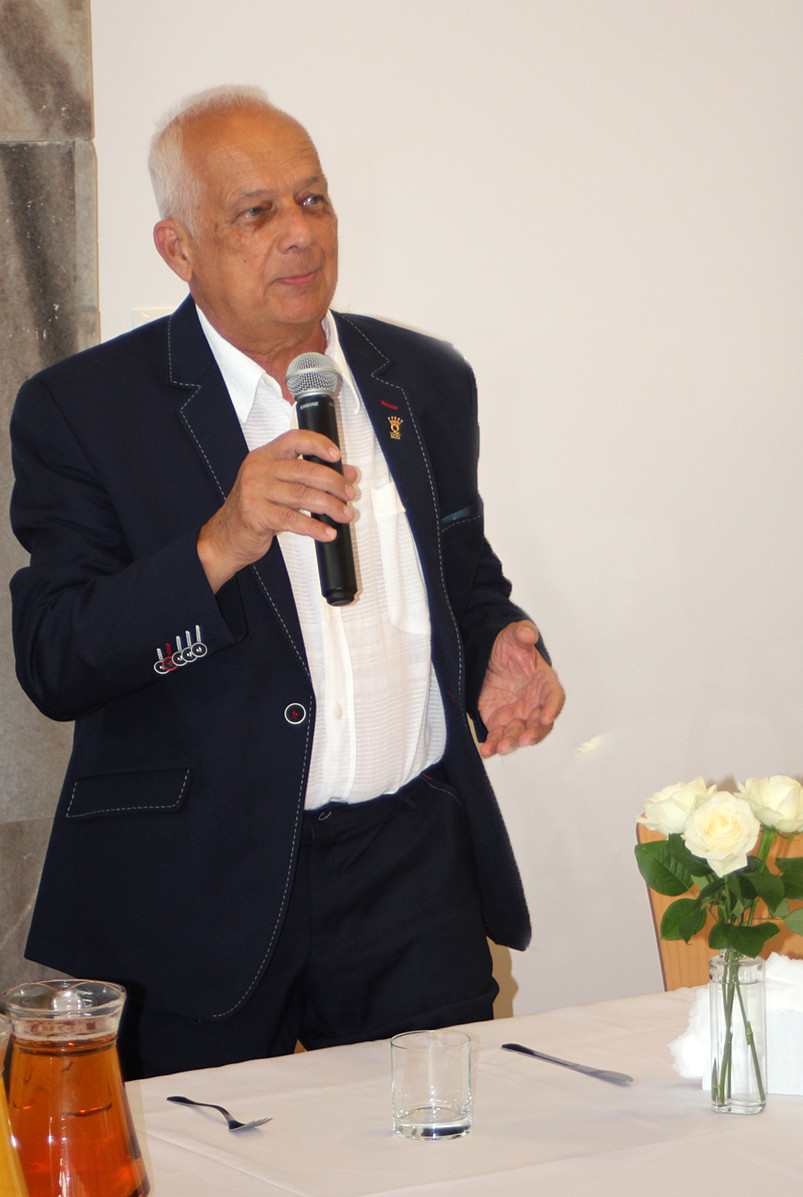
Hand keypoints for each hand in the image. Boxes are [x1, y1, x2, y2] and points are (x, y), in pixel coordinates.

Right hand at [197, 429, 356, 591]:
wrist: (227, 535)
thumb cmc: (256, 509)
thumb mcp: (280, 487)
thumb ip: (310, 478)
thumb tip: (347, 475)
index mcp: (265, 456)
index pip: (294, 439)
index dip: (318, 444)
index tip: (337, 455)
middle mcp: (258, 469)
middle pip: (303, 470)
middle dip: (333, 482)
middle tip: (349, 494)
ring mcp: (254, 491)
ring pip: (301, 495)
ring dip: (329, 506)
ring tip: (345, 514)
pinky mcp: (256, 514)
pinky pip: (292, 519)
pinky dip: (314, 527)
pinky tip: (327, 532)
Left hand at [477, 620, 564, 757]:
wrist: (488, 657)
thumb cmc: (509, 647)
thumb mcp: (513, 635)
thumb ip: (522, 634)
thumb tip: (527, 633)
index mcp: (544, 683)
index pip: (554, 697)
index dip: (552, 708)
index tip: (546, 716)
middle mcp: (534, 704)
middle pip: (540, 724)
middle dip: (534, 734)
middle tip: (525, 739)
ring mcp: (518, 716)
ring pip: (519, 734)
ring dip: (512, 743)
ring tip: (502, 748)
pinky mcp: (499, 723)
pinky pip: (498, 737)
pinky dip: (493, 745)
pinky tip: (486, 750)